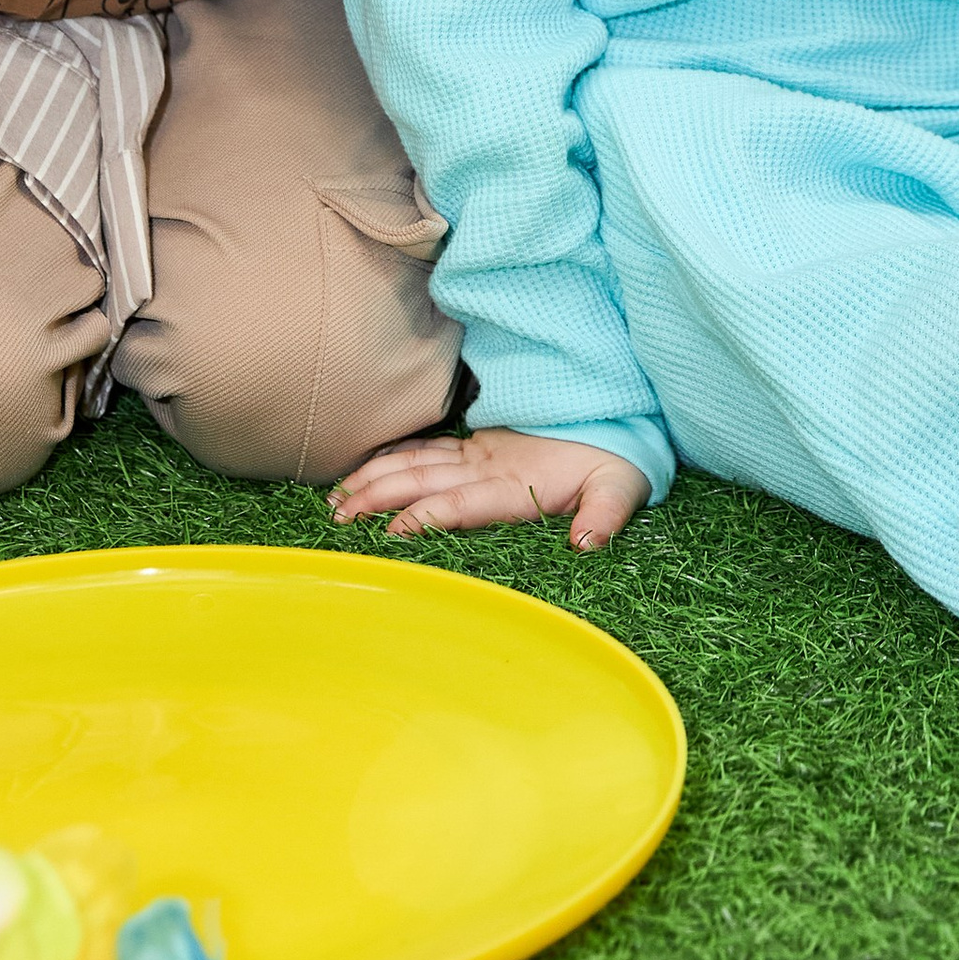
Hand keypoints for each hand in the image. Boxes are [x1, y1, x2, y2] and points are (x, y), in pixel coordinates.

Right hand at [330, 426, 650, 550]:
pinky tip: (367, 470)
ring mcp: (480, 453)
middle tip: (339, 518)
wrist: (615, 415)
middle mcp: (489, 466)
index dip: (427, 516)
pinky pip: (428, 449)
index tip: (391, 532)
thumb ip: (605, 516)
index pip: (463, 502)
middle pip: (423, 479)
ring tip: (337, 499)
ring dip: (375, 478)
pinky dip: (393, 458)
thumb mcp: (620, 488)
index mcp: (517, 484)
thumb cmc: (615, 460)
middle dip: (378, 496)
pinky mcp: (479, 445)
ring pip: (416, 463)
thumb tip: (586, 544)